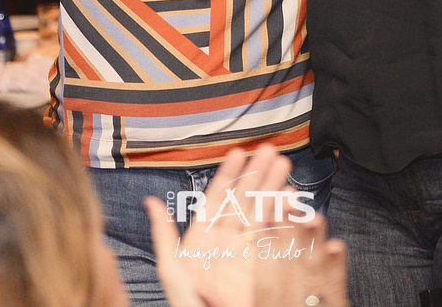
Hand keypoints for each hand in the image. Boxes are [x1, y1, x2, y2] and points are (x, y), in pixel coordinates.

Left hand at [146, 145, 344, 306]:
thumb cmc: (191, 304)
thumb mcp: (173, 271)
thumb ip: (164, 236)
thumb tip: (151, 202)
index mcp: (203, 239)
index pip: (217, 198)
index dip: (228, 174)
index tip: (239, 152)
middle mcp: (227, 241)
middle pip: (244, 199)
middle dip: (257, 173)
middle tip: (269, 150)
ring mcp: (247, 252)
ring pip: (262, 211)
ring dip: (273, 187)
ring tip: (283, 163)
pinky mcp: (265, 265)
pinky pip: (276, 234)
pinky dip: (284, 215)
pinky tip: (290, 197)